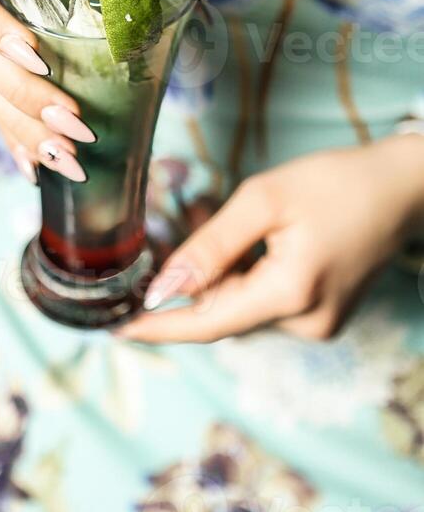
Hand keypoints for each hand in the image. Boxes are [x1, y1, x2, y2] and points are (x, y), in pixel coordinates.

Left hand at [117, 135, 423, 342]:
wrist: (403, 188)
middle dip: (191, 282)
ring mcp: (319, 324)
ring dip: (219, 277)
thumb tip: (164, 287)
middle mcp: (307, 323)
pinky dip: (244, 277)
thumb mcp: (264, 200)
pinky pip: (265, 303)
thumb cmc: (336, 182)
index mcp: (291, 296)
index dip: (159, 328)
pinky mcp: (324, 315)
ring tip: (226, 224)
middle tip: (174, 231)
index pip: (208, 324)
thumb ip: (211, 246)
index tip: (116, 330)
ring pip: (243, 308)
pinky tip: (250, 242)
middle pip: (224, 313)